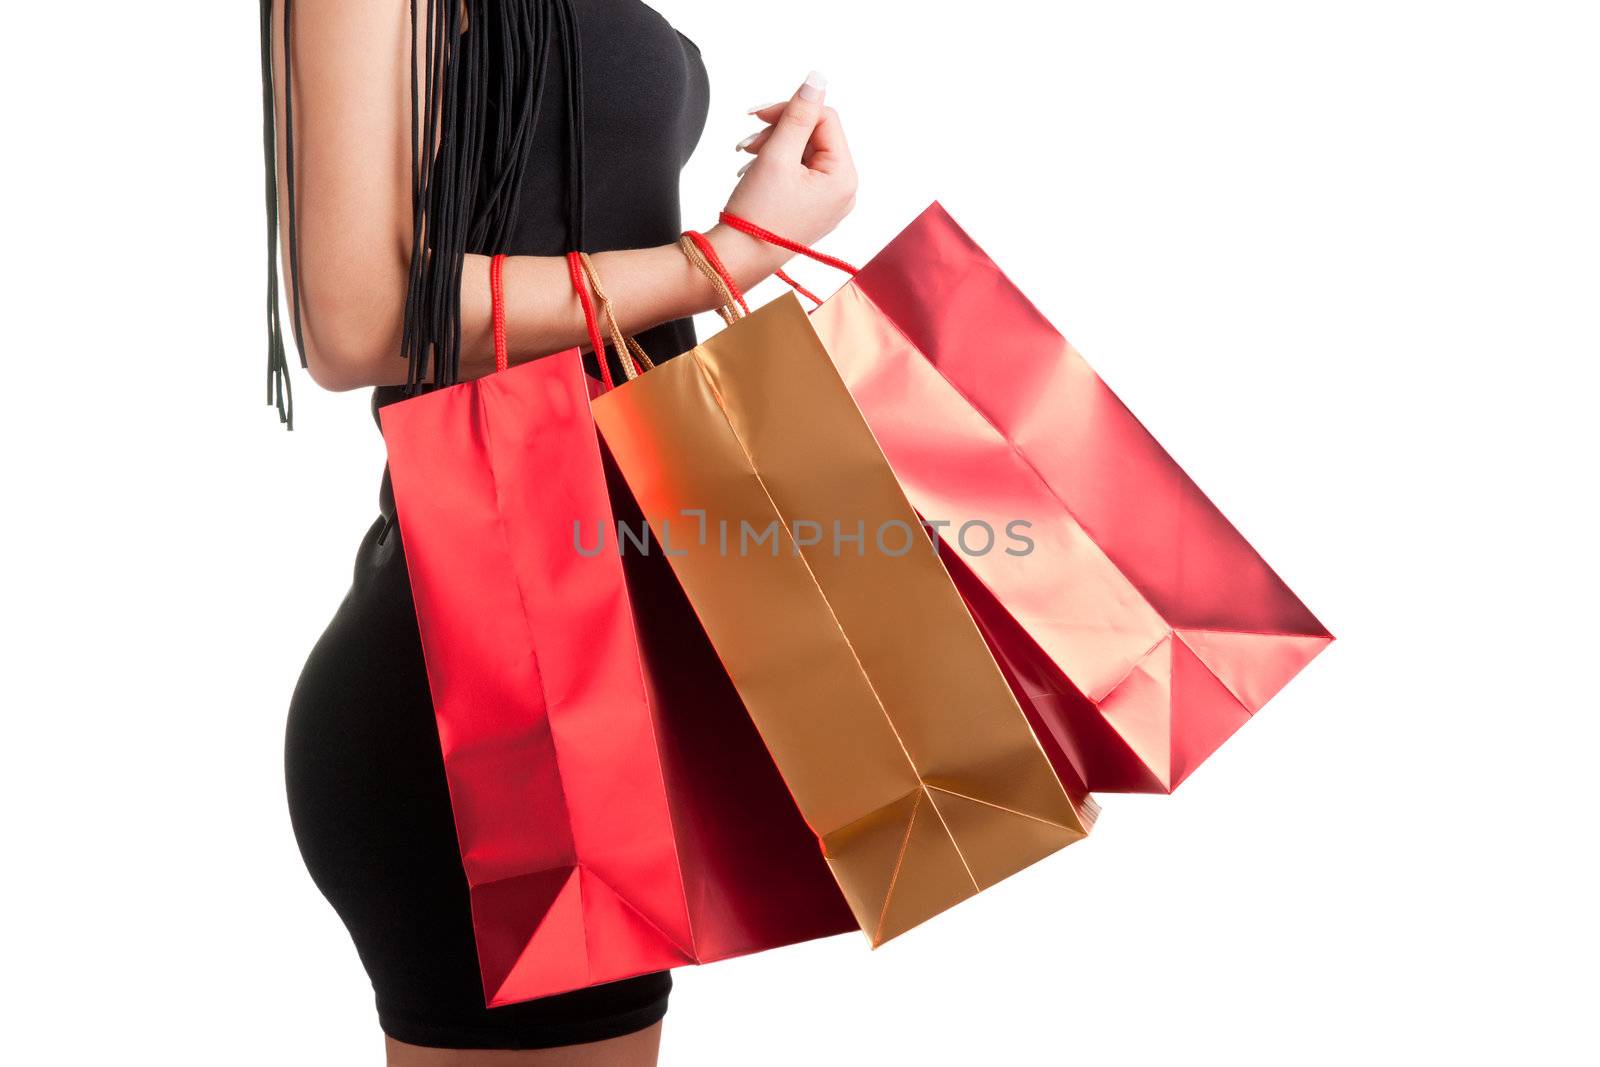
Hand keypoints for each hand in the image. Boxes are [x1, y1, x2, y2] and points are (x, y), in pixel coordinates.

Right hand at [713, 72, 857, 284]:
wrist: (738, 260)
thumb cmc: (756, 213)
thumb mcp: (776, 155)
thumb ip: (797, 114)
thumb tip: (817, 79)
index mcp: (844, 177)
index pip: (825, 118)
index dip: (791, 109)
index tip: (756, 115)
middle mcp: (844, 191)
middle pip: (816, 135)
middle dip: (779, 131)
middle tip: (746, 142)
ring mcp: (830, 203)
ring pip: (804, 153)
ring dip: (773, 146)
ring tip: (745, 158)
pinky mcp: (814, 209)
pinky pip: (800, 173)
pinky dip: (777, 165)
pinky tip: (753, 171)